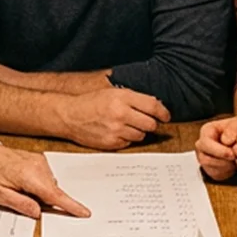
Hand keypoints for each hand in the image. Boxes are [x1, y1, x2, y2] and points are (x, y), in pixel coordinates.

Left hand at [0, 140, 90, 218]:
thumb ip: (21, 205)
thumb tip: (39, 213)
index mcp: (30, 176)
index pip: (55, 195)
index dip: (71, 206)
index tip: (84, 213)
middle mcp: (39, 166)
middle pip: (52, 192)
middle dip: (43, 202)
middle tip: (19, 199)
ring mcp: (39, 161)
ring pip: (48, 186)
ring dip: (39, 194)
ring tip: (15, 189)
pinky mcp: (38, 160)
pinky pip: (45, 178)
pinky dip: (37, 185)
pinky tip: (20, 183)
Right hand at [54, 87, 170, 149]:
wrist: (70, 116)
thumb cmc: (91, 103)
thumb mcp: (112, 93)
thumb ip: (133, 99)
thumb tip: (155, 106)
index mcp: (122, 98)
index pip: (152, 106)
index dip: (163, 112)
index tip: (166, 116)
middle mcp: (120, 114)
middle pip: (150, 124)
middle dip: (151, 123)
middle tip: (146, 121)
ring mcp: (116, 130)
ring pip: (141, 135)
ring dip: (138, 131)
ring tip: (127, 126)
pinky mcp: (111, 143)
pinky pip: (129, 143)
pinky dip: (126, 139)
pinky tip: (117, 132)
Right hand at [195, 115, 236, 180]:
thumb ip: (234, 128)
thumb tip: (225, 141)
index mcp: (207, 130)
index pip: (205, 143)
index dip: (219, 151)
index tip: (233, 154)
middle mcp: (202, 145)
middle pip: (204, 159)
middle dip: (222, 162)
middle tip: (235, 161)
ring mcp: (204, 157)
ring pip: (209, 168)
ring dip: (224, 167)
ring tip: (236, 162)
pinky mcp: (210, 168)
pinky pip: (215, 174)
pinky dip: (226, 172)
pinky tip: (233, 166)